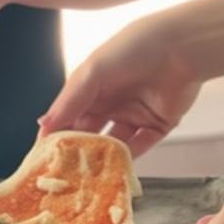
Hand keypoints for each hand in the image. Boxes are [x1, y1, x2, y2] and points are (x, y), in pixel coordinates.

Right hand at [37, 12, 203, 156]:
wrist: (180, 48)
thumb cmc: (132, 48)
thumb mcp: (92, 72)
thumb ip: (69, 101)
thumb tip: (43, 125)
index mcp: (91, 87)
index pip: (67, 116)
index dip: (56, 134)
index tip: (43, 155)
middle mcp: (111, 101)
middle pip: (89, 133)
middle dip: (78, 151)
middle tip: (65, 171)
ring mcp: (133, 114)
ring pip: (113, 144)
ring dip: (102, 158)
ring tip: (89, 175)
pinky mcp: (157, 125)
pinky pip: (140, 146)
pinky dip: (129, 159)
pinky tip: (117, 168)